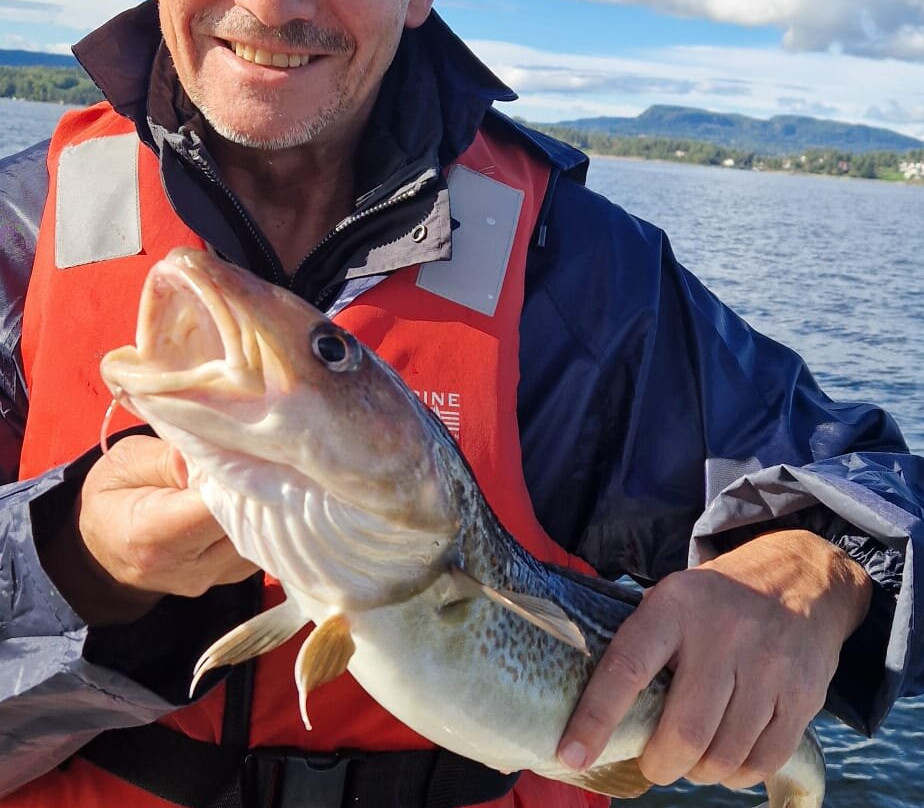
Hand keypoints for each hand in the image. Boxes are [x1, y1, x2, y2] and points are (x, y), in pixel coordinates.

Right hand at [42, 434, 256, 625]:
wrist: (106, 548)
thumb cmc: (114, 497)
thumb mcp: (128, 463)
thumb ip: (175, 457)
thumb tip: (222, 446)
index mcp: (154, 538)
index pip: (216, 506)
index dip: (236, 474)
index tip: (244, 446)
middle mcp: (190, 568)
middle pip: (246, 522)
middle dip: (257, 484)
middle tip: (260, 450)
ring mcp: (216, 578)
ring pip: (263, 534)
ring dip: (266, 502)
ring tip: (258, 470)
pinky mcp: (234, 576)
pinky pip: (263, 543)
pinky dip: (263, 517)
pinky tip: (254, 493)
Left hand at [557, 530, 871, 787]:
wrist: (801, 579)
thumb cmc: (716, 600)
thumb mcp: (671, 597)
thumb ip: (640, 643)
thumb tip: (593, 711)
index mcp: (675, 608)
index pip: (627, 668)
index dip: (595, 718)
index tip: (571, 754)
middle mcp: (723, 636)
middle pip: (684, 732)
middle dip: (660, 763)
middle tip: (653, 763)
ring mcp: (768, 668)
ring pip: (724, 755)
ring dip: (698, 772)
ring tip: (690, 759)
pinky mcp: (803, 696)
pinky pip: (762, 762)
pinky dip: (736, 775)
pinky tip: (725, 760)